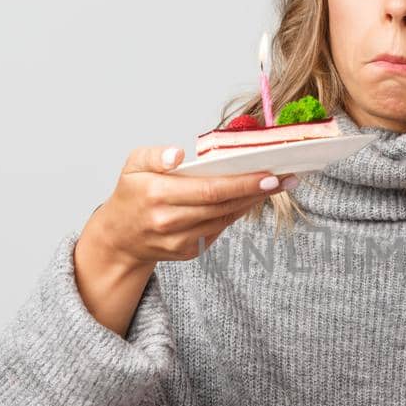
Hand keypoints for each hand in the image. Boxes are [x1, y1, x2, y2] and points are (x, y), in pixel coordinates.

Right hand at [88, 144, 296, 266]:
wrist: (120, 238)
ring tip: (276, 184)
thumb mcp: (132, 165)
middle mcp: (169, 221)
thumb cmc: (131, 194)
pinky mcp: (189, 251)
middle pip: (224, 205)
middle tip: (286, 177)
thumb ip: (154, 155)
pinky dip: (236, 213)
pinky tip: (251, 198)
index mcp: (157, 195)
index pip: (210, 189)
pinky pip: (219, 229)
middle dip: (258, 191)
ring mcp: (180, 241)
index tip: (270, 174)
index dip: (243, 183)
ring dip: (252, 202)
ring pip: (225, 218)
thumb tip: (178, 154)